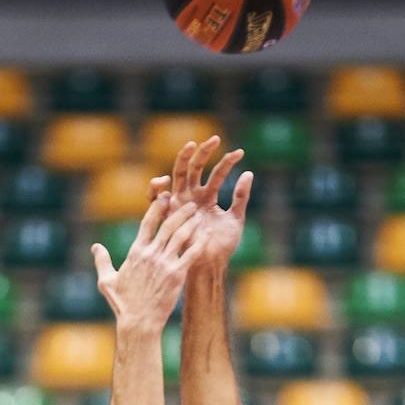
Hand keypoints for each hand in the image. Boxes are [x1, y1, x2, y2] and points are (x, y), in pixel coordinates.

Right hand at [91, 195, 204, 330]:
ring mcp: (165, 264)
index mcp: (135, 252)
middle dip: (180, 210)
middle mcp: (151, 254)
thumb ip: (102, 261)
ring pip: (181, 235)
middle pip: (168, 224)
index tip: (165, 196)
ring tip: (199, 214)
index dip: (158, 206)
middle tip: (189, 202)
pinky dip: (200, 241)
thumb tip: (95, 247)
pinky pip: (191, 253)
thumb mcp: (107, 281)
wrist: (138, 323)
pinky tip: (207, 234)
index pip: (148, 222)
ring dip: (191, 222)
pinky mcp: (177, 275)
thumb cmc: (123, 305)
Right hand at [149, 136, 252, 268]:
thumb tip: (249, 173)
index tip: (240, 153)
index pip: (217, 173)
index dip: (227, 162)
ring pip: (179, 174)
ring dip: (183, 158)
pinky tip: (164, 178)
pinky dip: (156, 187)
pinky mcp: (169, 212)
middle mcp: (192, 196)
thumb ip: (241, 197)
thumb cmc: (221, 247)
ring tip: (191, 144)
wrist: (208, 266)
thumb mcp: (235, 219)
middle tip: (216, 139)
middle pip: (195, 167)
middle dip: (204, 151)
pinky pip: (158, 196)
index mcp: (207, 197)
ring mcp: (180, 202)